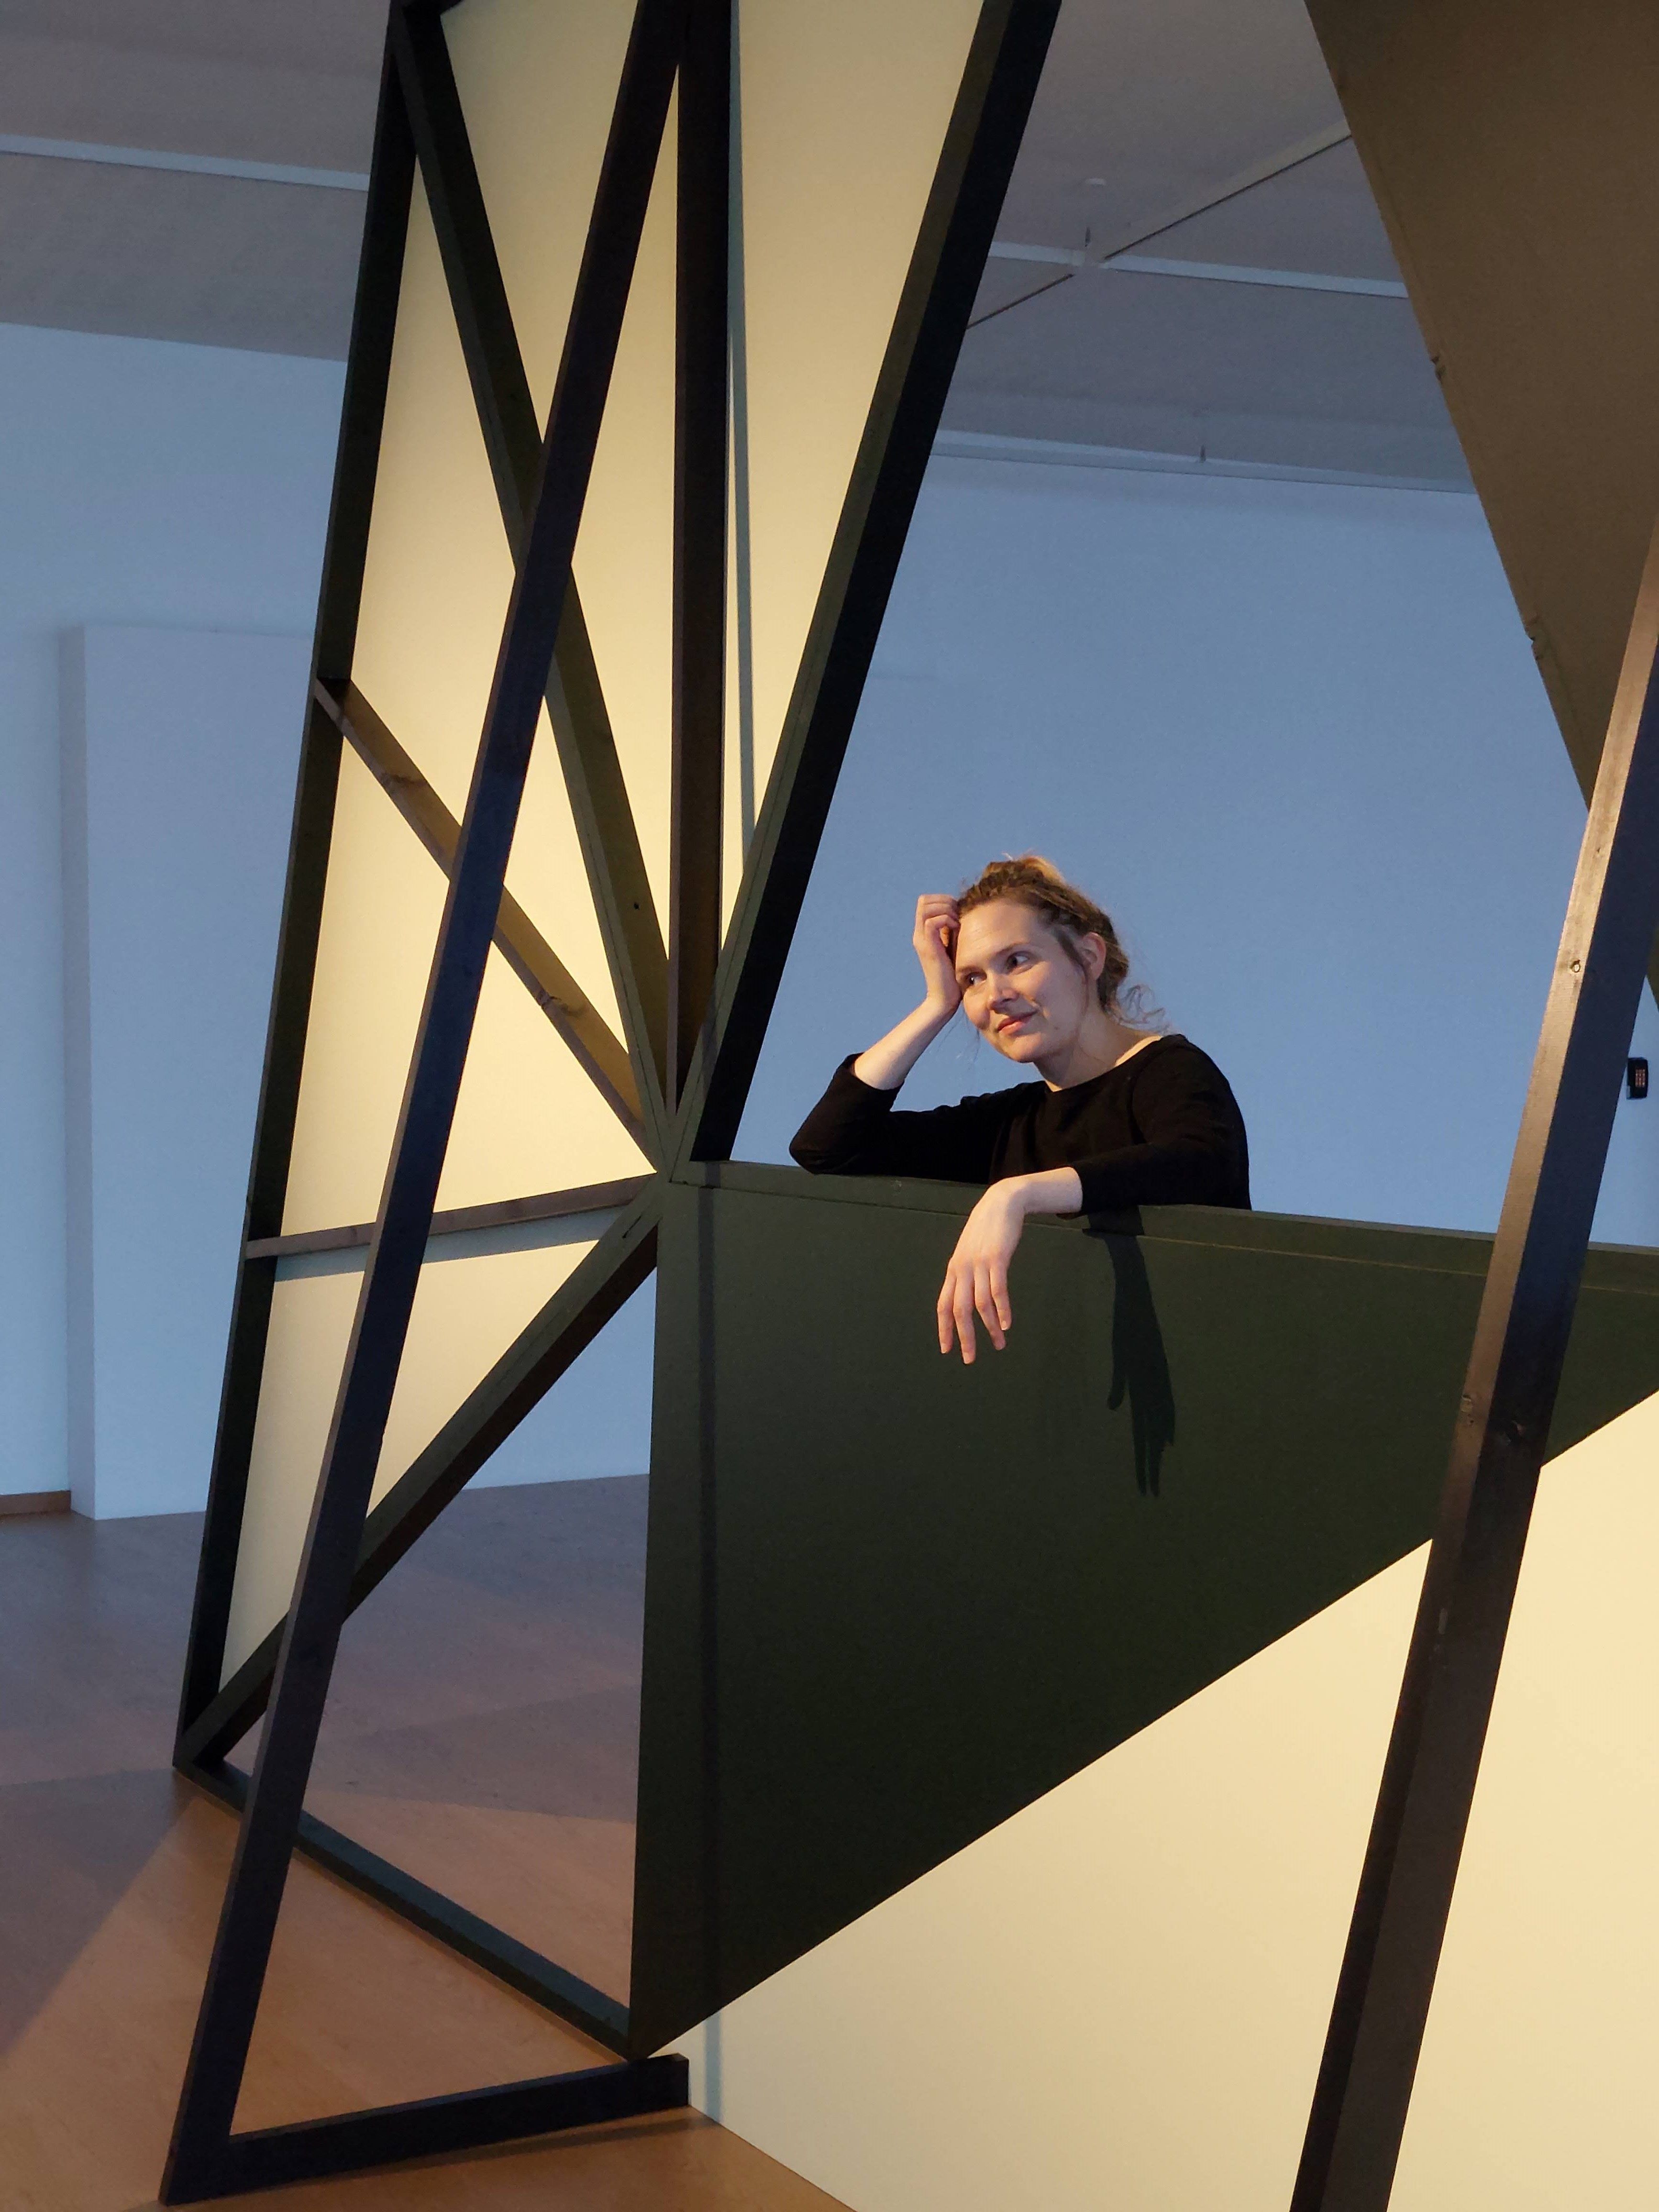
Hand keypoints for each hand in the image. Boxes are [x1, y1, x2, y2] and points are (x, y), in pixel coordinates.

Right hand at [913, 894, 960, 1014]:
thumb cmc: (953, 974)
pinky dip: (946, 920)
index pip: (925, 901)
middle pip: (924, 900)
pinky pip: (932, 922)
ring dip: (946, 909)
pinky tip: (957, 929)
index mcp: (924, 932)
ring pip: (926, 907)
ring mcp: (922, 940)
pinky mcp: (928, 947)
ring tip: (957, 922)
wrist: (945, 997)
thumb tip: (963, 914)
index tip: (958, 912)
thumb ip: (953, 931)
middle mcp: (919, 934)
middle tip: (958, 915)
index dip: (942, 899)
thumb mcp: (953, 946)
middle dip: (944, 901)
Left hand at [937, 1181, 1028, 1363]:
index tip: (946, 1349)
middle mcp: (962, 1269)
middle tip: (969, 1359)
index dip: (944, 1329)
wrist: (1001, 1203)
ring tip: (998, 1344)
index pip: (943, 1305)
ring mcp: (979, 1264)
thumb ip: (967, 1273)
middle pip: (959, 1310)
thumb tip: (967, 1298)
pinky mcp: (997, 1258)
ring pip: (980, 1304)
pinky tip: (1006, 1324)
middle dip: (964, 1337)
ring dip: (989, 1327)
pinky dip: (1002, 1309)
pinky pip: (997, 1290)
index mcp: (954, 1270)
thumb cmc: (987, 1230)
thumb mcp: (970, 1252)